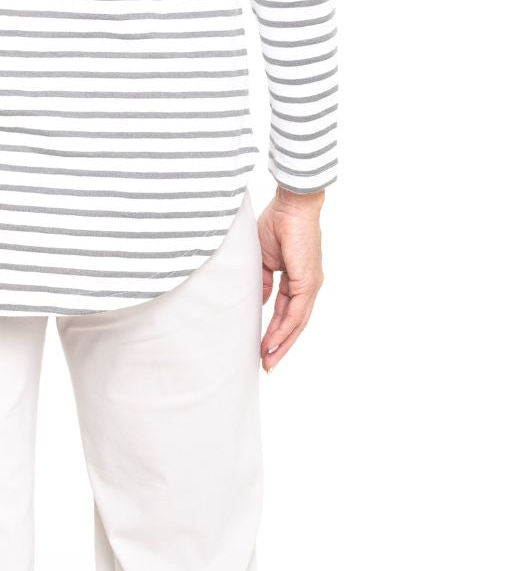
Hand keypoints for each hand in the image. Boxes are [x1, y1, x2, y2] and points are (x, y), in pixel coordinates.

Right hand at [257, 187, 325, 371]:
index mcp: (297, 279)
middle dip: (280, 345)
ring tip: (268, 361)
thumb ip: (263, 281)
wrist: (290, 204)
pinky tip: (272, 342)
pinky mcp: (308, 282)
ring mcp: (310, 285)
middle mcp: (307, 286)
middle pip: (294, 323)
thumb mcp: (264, 258)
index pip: (286, 312)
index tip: (262, 347)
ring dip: (281, 343)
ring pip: (297, 323)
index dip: (275, 330)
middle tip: (267, 365)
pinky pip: (296, 313)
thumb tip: (260, 300)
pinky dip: (284, 329)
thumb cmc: (277, 222)